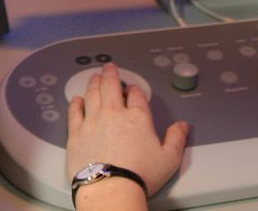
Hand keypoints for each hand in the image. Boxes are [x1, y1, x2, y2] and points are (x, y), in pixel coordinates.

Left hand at [66, 63, 188, 206]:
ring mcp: (92, 121)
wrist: (111, 188)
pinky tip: (77, 99)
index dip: (134, 90)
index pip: (136, 95)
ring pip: (92, 94)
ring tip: (94, 77)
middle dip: (111, 74)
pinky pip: (74, 112)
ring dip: (94, 83)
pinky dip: (76, 103)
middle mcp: (113, 113)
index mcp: (137, 117)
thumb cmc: (140, 175)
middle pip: (110, 86)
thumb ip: (177, 139)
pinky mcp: (76, 133)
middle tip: (109, 68)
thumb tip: (182, 126)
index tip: (133, 90)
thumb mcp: (168, 159)